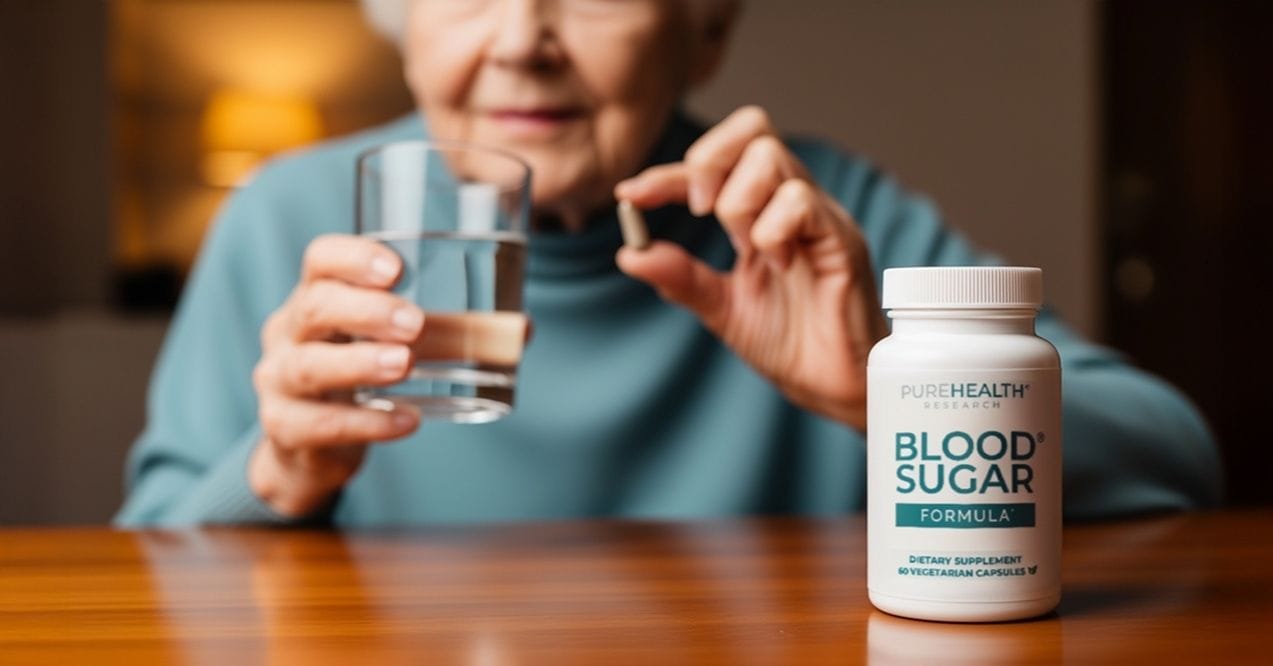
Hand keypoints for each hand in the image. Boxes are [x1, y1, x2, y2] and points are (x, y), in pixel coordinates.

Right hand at [249, 234, 424, 516]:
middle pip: (314, 307)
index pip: (320, 260)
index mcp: (316, 297)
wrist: (308, 445)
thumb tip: (522, 329)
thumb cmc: (360, 374)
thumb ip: (450, 331)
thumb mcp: (391, 344)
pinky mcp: (285, 427)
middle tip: (415, 323)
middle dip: (366, 311)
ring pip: (309, 366)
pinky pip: (321, 424)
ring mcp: (279, 380)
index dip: (352, 258)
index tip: (396, 268)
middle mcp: (289, 331)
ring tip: (405, 365)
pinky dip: (367, 424)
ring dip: (360, 363)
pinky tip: (406, 421)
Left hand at [614, 106, 888, 429]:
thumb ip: (680, 277)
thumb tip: (630, 253)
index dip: (668, 173)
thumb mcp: (721, 308)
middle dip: (707, 163)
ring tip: (746, 250)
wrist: (834, 387)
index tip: (630, 195)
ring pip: (769, 158)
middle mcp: (793, 203)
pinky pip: (800, 202)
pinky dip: (771, 231)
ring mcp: (819, 217)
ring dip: (738, 204)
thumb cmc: (791, 344)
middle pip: (752, 129)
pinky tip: (777, 266)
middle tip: (698, 211)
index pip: (716, 162)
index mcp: (763, 213)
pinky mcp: (841, 240)